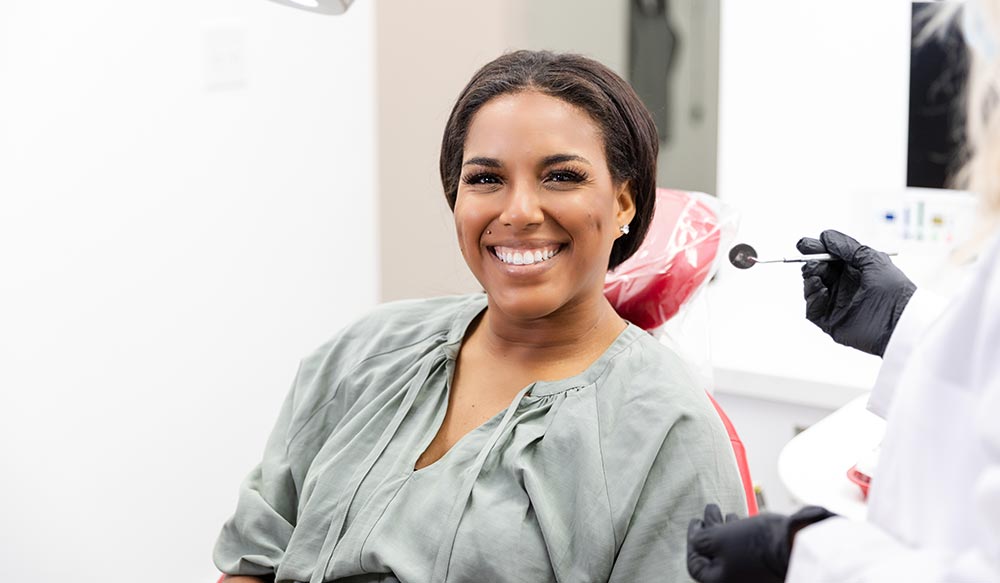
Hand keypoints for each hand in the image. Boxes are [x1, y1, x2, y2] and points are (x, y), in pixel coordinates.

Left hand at [687, 504, 833, 582]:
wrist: (795, 544)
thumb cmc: (754, 543)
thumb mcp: (719, 538)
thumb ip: (701, 540)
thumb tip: (696, 540)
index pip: (696, 566)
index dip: (693, 541)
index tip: (697, 521)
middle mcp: (738, 582)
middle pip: (714, 557)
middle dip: (710, 531)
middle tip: (710, 511)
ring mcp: (753, 576)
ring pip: (731, 552)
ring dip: (725, 530)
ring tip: (726, 512)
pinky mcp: (766, 566)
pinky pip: (747, 552)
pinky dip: (740, 536)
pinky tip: (742, 520)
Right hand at [797, 230, 915, 356]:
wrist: (902, 321)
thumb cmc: (895, 291)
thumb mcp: (873, 260)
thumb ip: (848, 247)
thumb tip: (825, 236)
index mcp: (854, 272)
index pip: (829, 258)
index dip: (817, 250)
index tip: (806, 245)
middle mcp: (843, 287)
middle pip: (817, 271)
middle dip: (812, 263)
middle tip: (812, 259)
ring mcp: (835, 305)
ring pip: (811, 288)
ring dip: (810, 277)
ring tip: (817, 273)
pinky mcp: (830, 322)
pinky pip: (812, 309)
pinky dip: (813, 298)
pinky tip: (822, 290)